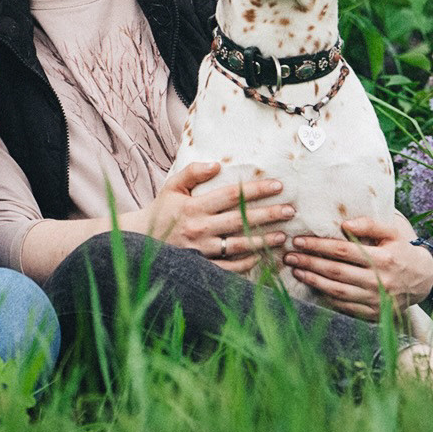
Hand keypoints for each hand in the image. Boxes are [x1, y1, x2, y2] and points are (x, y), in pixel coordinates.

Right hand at [140, 162, 292, 275]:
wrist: (142, 240)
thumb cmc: (163, 210)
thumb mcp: (172, 186)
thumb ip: (193, 172)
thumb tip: (217, 164)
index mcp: (194, 206)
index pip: (231, 195)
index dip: (256, 189)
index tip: (278, 185)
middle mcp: (200, 228)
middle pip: (241, 219)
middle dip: (268, 214)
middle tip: (290, 210)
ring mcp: (203, 250)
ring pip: (240, 245)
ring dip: (264, 240)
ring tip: (284, 236)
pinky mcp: (203, 266)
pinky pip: (230, 267)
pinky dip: (247, 263)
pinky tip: (262, 256)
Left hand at [284, 211, 432, 321]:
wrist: (426, 279)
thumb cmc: (405, 248)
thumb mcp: (395, 230)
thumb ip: (371, 224)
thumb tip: (344, 223)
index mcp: (384, 259)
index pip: (343, 251)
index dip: (318, 245)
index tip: (298, 240)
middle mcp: (380, 281)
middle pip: (336, 272)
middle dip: (309, 263)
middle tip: (289, 256)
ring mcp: (377, 301)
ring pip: (337, 292)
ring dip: (313, 281)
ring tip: (296, 271)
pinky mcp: (375, 314)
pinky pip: (345, 308)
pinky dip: (327, 299)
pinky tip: (313, 288)